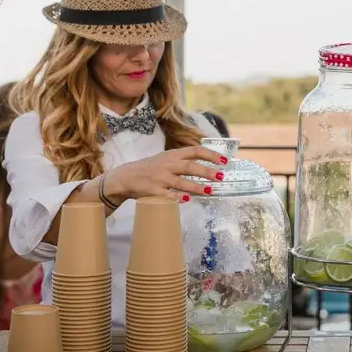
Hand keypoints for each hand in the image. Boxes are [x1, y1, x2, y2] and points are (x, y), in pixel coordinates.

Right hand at [97, 145, 227, 203]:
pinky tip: (187, 200)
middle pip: (190, 167)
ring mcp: (160, 178)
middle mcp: (167, 165)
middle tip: (220, 177)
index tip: (224, 160)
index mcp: (172, 155)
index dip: (210, 155)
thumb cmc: (151, 168)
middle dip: (207, 172)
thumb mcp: (166, 158)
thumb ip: (183, 159)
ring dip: (196, 187)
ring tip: (209, 191)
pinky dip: (178, 198)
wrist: (126, 177)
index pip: (195, 151)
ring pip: (181, 182)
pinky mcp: (153, 191)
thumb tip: (207, 161)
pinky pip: (168, 195)